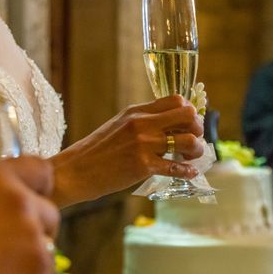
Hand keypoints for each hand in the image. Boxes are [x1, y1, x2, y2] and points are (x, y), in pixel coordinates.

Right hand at [0, 156, 59, 273]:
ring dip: (30, 259)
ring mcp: (32, 236)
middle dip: (35, 228)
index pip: (42, 171)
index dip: (37, 190)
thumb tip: (16, 203)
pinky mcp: (36, 268)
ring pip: (47, 248)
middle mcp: (22, 201)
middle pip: (50, 214)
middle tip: (6, 245)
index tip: (29, 204)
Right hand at [50, 94, 203, 206]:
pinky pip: (176, 167)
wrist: (74, 171)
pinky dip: (187, 171)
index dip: (189, 111)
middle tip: (193, 140)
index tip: (188, 124)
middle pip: (188, 115)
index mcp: (136, 111)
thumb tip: (167, 127)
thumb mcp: (118, 127)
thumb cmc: (95, 152)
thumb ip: (141, 123)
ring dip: (196, 150)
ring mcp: (143, 144)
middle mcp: (142, 124)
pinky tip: (188, 173)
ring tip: (189, 158)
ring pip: (188, 141)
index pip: (176, 100)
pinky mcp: (142, 166)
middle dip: (198, 128)